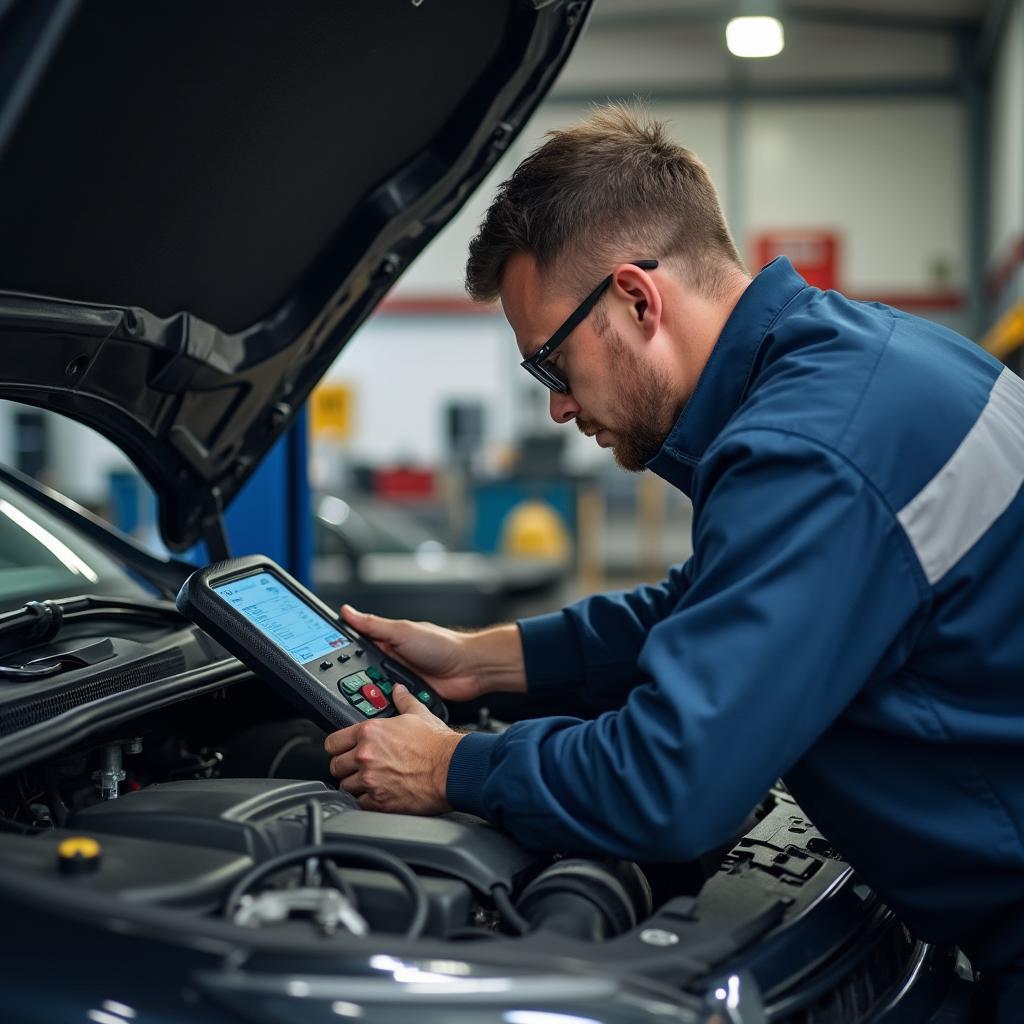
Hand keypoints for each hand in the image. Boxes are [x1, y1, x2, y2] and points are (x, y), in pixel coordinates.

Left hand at [325, 684, 463, 813]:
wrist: (453, 768)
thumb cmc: (438, 744)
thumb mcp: (419, 714)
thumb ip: (403, 700)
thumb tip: (398, 690)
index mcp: (370, 732)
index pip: (332, 742)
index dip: (338, 746)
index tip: (342, 750)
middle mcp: (365, 755)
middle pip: (335, 766)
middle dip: (345, 767)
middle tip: (358, 767)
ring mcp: (370, 780)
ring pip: (345, 787)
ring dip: (355, 786)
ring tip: (371, 782)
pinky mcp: (379, 802)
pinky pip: (359, 804)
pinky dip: (367, 802)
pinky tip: (379, 795)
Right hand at [341, 605, 486, 702]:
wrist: (470, 668)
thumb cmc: (442, 644)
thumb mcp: (402, 631)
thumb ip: (373, 625)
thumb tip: (347, 611)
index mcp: (388, 642)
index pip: (357, 648)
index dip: (343, 655)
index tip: (329, 662)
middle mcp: (393, 661)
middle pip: (364, 675)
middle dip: (362, 681)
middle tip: (367, 681)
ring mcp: (402, 679)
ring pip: (377, 693)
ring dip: (379, 695)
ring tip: (384, 693)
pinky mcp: (410, 697)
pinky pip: (394, 705)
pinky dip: (392, 706)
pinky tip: (393, 706)